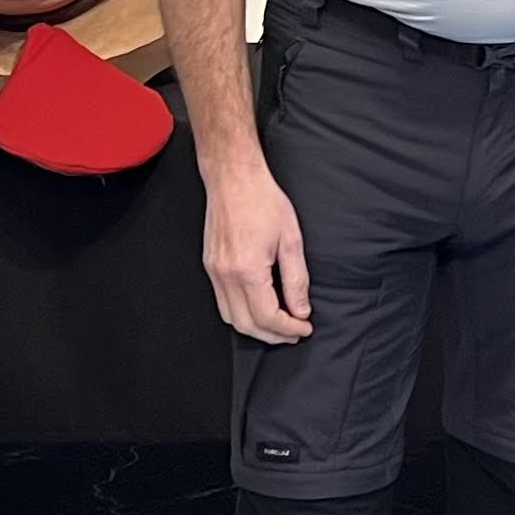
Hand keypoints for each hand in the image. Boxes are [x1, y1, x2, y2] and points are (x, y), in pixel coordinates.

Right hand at [203, 161, 313, 343]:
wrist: (233, 179)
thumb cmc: (264, 201)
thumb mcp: (291, 240)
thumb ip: (296, 279)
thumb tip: (300, 310)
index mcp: (247, 269)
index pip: (267, 317)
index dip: (288, 329)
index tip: (305, 328)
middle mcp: (225, 275)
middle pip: (247, 325)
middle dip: (273, 335)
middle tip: (295, 333)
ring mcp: (214, 272)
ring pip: (231, 318)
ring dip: (255, 328)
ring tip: (279, 325)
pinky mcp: (210, 266)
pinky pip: (222, 302)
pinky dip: (241, 313)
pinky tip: (259, 308)